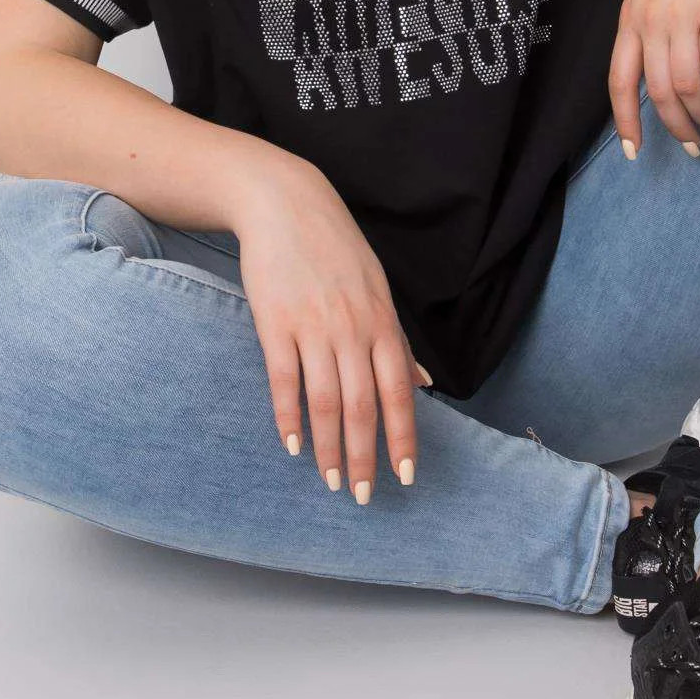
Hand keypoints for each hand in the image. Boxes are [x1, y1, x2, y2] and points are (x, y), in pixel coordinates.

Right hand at [233, 157, 430, 500]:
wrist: (285, 202)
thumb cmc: (334, 248)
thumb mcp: (377, 288)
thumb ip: (396, 340)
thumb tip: (424, 381)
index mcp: (382, 321)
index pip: (400, 392)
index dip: (404, 437)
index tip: (406, 477)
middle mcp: (354, 327)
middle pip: (364, 405)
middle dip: (366, 455)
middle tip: (362, 495)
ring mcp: (314, 325)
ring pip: (327, 400)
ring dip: (330, 446)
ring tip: (331, 481)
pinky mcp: (276, 321)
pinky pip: (285, 378)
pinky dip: (289, 416)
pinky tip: (293, 445)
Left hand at [609, 0, 699, 155]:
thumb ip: (646, 16)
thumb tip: (651, 55)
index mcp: (630, 17)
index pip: (619, 82)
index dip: (625, 122)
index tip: (634, 152)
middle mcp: (650, 21)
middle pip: (657, 93)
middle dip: (674, 128)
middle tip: (693, 147)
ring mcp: (681, 15)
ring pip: (687, 85)